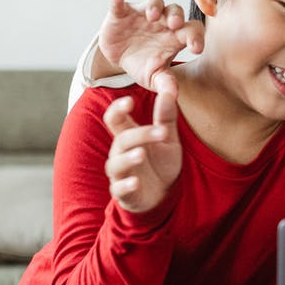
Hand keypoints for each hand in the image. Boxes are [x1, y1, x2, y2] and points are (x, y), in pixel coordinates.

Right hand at [97, 0, 205, 91]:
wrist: (120, 59)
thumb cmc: (144, 65)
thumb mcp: (155, 77)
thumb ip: (166, 83)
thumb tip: (173, 95)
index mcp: (176, 36)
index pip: (192, 31)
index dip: (196, 37)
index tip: (196, 49)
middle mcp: (163, 21)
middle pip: (175, 11)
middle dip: (176, 16)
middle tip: (175, 25)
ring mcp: (143, 14)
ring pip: (154, 2)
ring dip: (154, 6)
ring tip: (152, 15)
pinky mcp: (122, 13)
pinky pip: (120, 4)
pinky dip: (118, 1)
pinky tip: (117, 0)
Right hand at [104, 74, 180, 212]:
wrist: (164, 194)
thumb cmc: (161, 162)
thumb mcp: (168, 138)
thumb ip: (166, 116)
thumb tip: (169, 90)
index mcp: (129, 136)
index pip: (114, 118)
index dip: (118, 109)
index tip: (130, 101)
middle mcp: (120, 153)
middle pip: (121, 139)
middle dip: (141, 135)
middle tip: (162, 132)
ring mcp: (120, 173)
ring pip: (116, 164)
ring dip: (128, 158)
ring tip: (142, 153)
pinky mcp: (123, 193)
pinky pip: (119, 189)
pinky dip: (126, 186)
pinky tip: (136, 182)